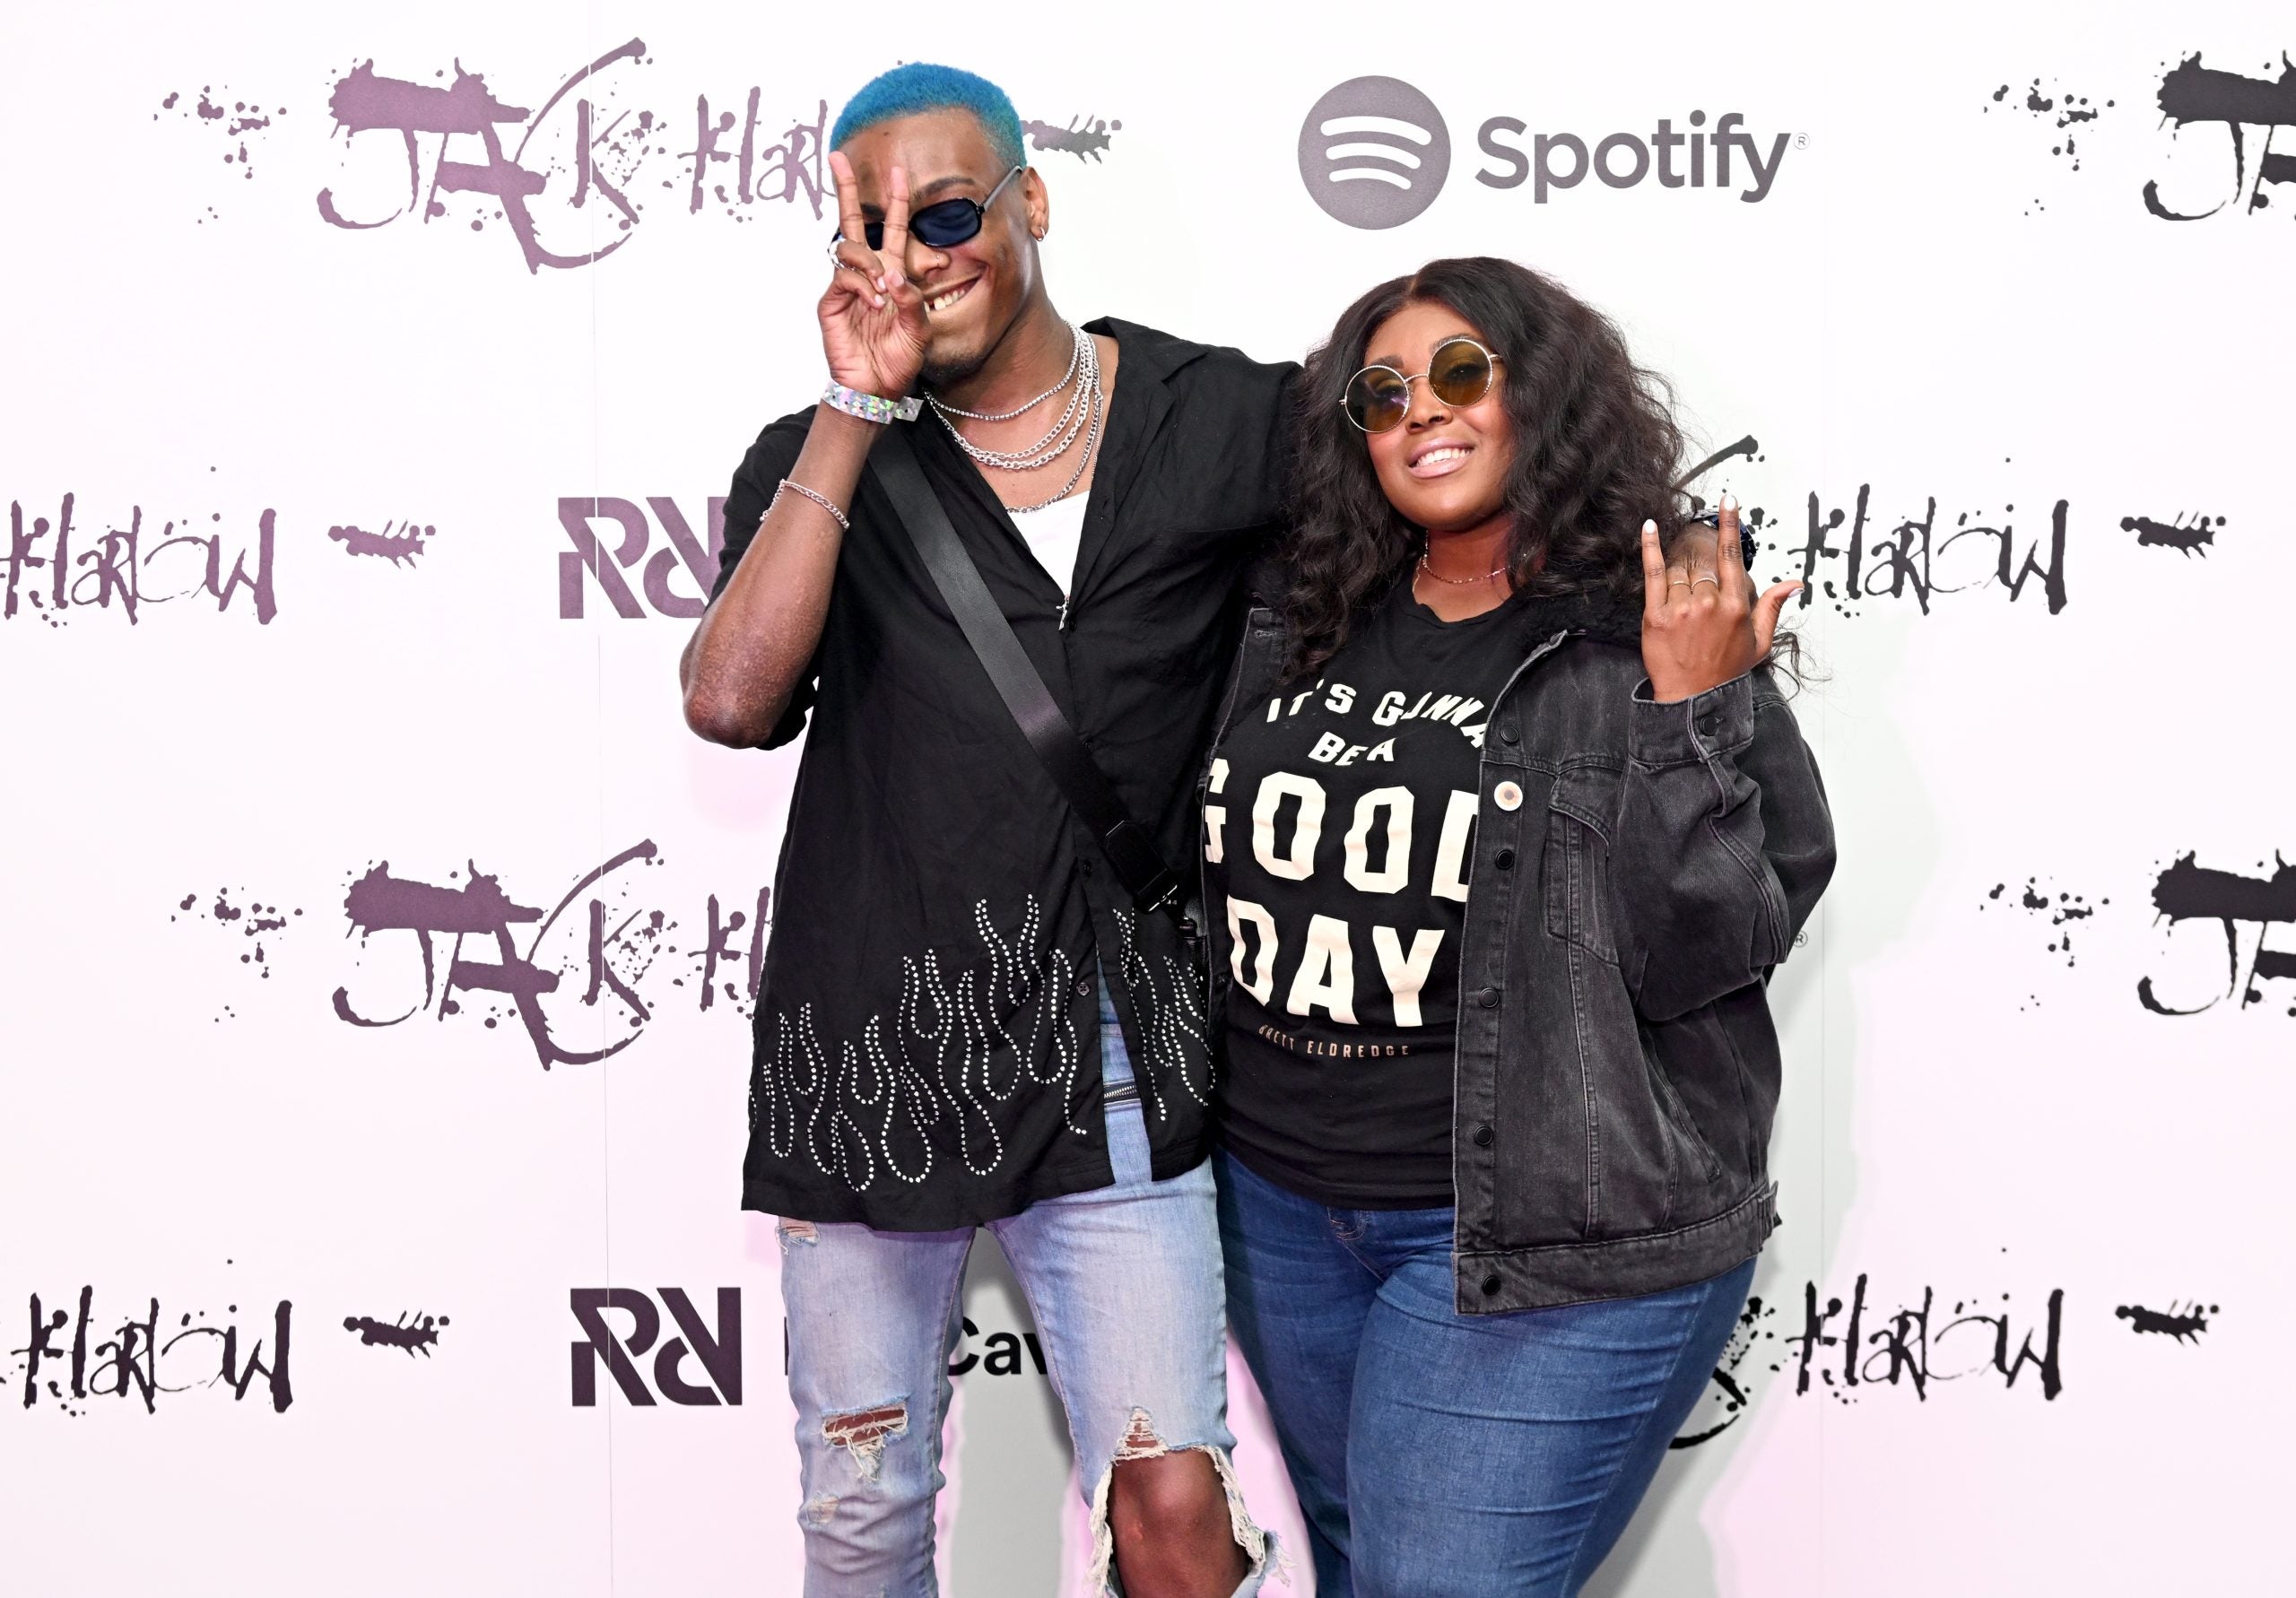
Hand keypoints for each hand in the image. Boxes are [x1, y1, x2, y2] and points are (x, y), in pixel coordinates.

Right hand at [819, 150, 928, 399]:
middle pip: (852, 222)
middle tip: (837, 158)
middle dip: (845, 189)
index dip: (895, 200)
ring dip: (871, 263)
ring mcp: (846, 286)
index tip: (898, 170)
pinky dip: (863, 286)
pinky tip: (875, 303)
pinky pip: (843, 277)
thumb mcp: (920, 329)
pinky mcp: (831, 302)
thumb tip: (893, 274)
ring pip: (849, 248)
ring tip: (884, 293)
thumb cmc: (899, 359)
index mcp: (891, 274)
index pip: (892, 229)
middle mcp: (867, 273)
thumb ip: (913, 299)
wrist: (878, 388)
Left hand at [1638, 494, 1800, 702]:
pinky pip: (1653, 574)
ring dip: (1681, 576)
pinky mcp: (1655, 616)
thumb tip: (1794, 583)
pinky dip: (1650, 548)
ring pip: (1680, 571)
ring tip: (1683, 601)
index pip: (1732, 556)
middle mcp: (1708, 603)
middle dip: (1700, 570)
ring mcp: (1681, 609)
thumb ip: (1773, 606)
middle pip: (1702, 565)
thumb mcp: (1760, 642)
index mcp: (1735, 606)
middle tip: (1698, 591)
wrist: (1694, 699)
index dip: (1729, 525)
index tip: (1728, 501)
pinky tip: (1649, 527)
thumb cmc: (1726, 671)